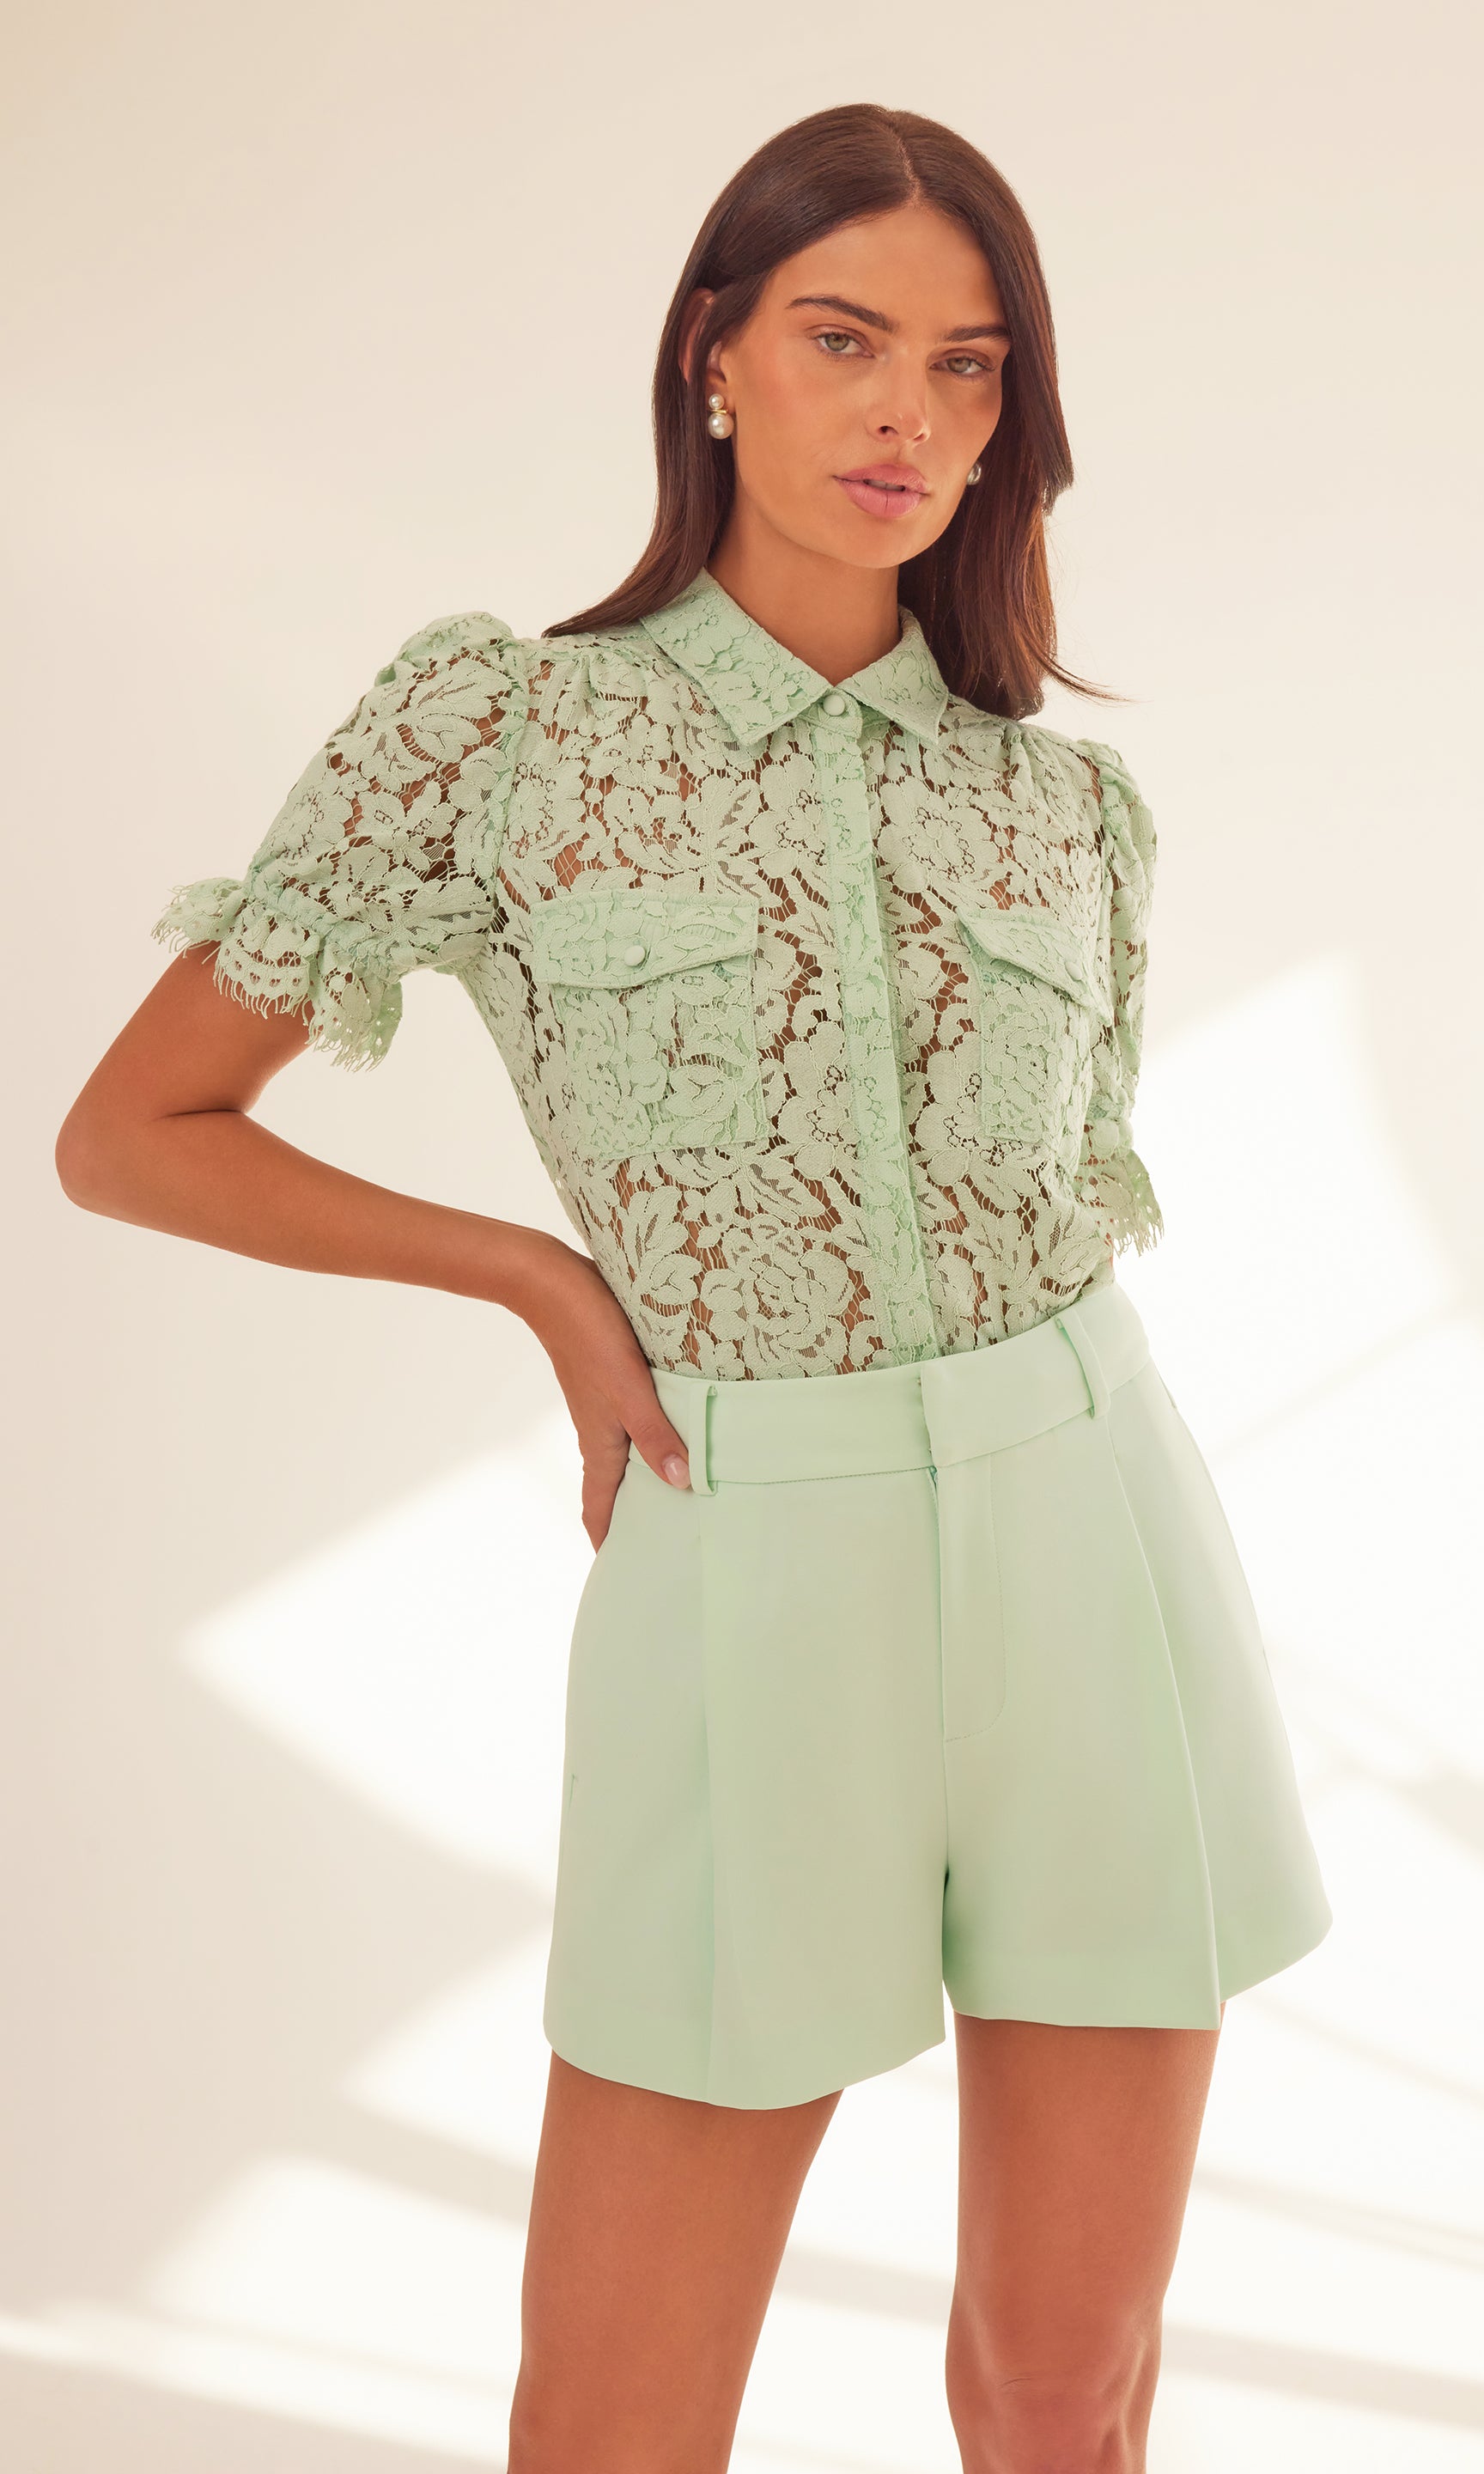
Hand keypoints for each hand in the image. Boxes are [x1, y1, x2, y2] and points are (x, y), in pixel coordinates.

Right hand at [508, 1230, 694, 1550]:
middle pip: (616, 1489)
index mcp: (599, 1444)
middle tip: (669, 1545)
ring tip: (684, 1498)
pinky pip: (634, 1425)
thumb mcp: (629, 1389)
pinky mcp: (612, 1381)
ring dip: (648, 1480)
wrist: (552, 1283)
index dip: (609, 1543)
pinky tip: (680, 1434)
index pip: (600, 1509)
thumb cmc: (589, 1335)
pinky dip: (653, 1442)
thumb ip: (656, 1435)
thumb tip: (683, 1484)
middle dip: (635, 1519)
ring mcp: (604, 1407)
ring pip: (627, 1457)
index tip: (626, 1575)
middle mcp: (599, 1432)